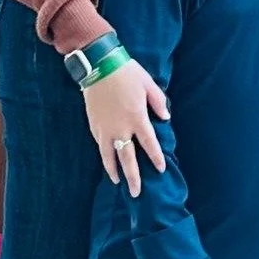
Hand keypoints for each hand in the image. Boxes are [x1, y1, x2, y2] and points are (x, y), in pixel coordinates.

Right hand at [82, 59, 169, 196]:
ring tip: (118, 183)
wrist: (98, 65)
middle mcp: (121, 127)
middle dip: (133, 177)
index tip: (160, 169)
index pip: (149, 144)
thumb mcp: (148, 83)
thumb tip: (165, 118)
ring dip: (114, 171)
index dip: (155, 157)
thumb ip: (158, 102)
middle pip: (128, 158)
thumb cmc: (126, 72)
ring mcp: (105, 128)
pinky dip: (104, 156)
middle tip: (137, 193)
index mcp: (137, 117)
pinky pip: (100, 146)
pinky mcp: (94, 125)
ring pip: (109, 156)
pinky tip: (107, 162)